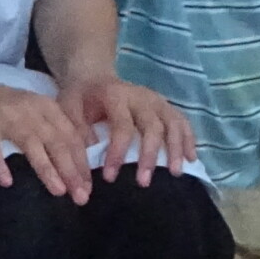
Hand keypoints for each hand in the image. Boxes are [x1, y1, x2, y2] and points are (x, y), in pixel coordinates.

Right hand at [0, 75, 94, 202]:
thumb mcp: (31, 111)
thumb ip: (51, 129)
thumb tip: (76, 161)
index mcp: (45, 106)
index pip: (70, 136)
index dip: (81, 162)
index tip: (88, 187)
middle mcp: (28, 109)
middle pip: (56, 141)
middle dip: (71, 170)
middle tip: (81, 196)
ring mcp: (4, 116)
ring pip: (31, 144)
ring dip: (47, 169)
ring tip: (59, 191)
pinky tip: (6, 181)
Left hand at [57, 72, 194, 184]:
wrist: (93, 76)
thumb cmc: (80, 97)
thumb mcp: (68, 107)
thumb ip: (77, 130)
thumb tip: (90, 157)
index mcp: (116, 95)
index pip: (122, 126)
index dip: (117, 152)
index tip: (110, 177)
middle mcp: (141, 96)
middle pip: (152, 126)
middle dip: (149, 156)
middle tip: (144, 182)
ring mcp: (157, 100)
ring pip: (172, 124)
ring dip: (175, 149)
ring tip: (175, 173)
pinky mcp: (165, 106)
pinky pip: (182, 121)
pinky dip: (188, 139)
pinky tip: (191, 159)